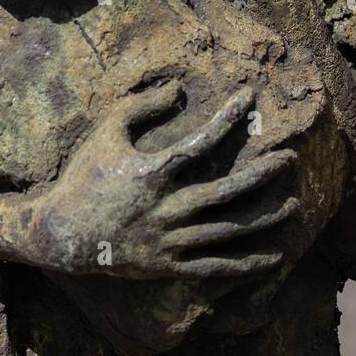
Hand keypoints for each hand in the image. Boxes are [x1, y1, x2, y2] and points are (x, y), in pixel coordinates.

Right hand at [22, 80, 297, 279]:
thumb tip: (178, 88)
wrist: (61, 234)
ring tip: (294, 205)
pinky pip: (214, 267)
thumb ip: (142, 106)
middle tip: (289, 159)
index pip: (200, 141)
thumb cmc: (84, 176)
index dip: (227, 118)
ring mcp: (167, 240)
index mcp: (151, 173)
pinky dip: (246, 264)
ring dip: (263, 219)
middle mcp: (164, 208)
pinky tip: (273, 257)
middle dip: (261, 175)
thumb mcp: (106, 132)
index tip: (249, 97)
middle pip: (225, 192)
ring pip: (227, 231)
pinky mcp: (167, 265)